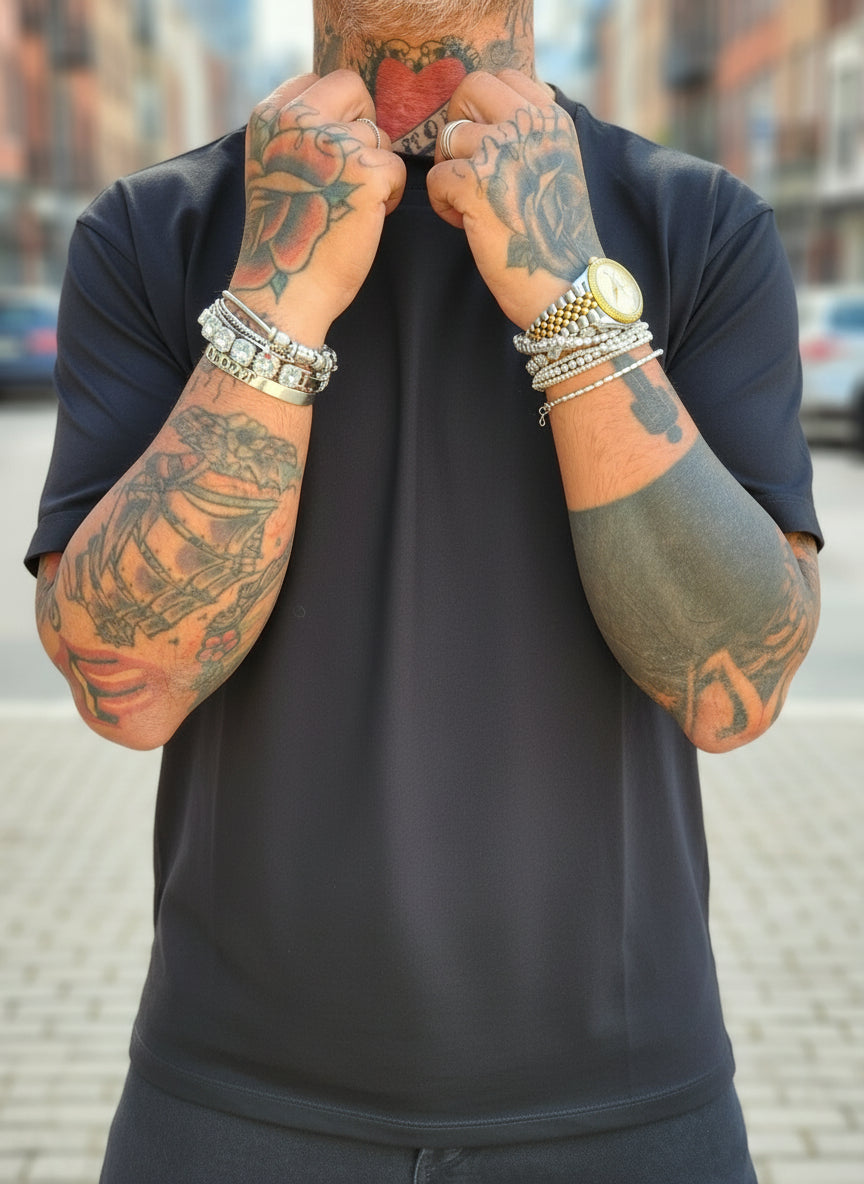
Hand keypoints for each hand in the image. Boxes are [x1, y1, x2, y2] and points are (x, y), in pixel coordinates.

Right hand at [230, 71, 405, 343]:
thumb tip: (350, 111)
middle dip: (362, 126)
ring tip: (350, 205)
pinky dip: (390, 196)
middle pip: (353, 88)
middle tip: (352, 171)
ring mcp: (332, 142)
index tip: (331, 150)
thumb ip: (300, 132)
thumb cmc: (287, 236)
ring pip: (378, 135)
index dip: (337, 112)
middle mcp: (296, 119)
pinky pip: (397, 168)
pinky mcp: (366, 171)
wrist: (286, 288)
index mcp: (269, 116)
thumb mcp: (276, 167)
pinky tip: (365, 219)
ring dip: (375, 169)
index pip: (319, 80)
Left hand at [427, 70, 603, 328]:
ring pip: (448, 137)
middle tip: (466, 165)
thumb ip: (529, 133)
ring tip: (472, 204)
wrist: (565, 282)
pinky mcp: (475, 184)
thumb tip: (484, 115)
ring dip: (451, 172)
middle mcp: (529, 126)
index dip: (481, 108)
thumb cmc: (555, 234)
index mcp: (552, 119)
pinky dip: (444, 205)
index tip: (485, 142)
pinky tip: (466, 224)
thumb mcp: (556, 165)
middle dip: (458, 124)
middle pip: (469, 89)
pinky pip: (436, 177)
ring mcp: (502, 151)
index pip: (503, 77)